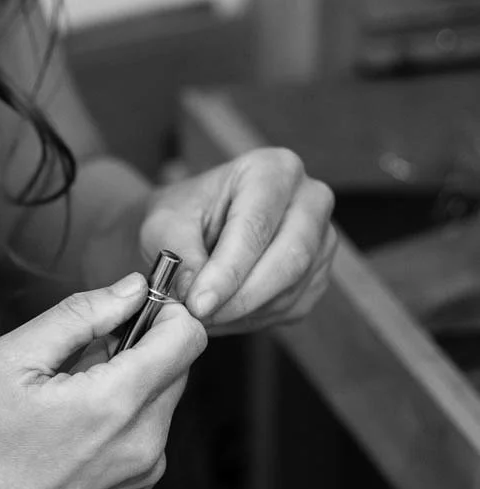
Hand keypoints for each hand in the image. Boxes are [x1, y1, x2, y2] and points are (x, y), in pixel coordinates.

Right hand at [0, 275, 205, 488]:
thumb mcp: (14, 359)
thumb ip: (81, 314)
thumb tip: (132, 287)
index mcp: (118, 403)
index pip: (189, 336)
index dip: (165, 309)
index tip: (129, 306)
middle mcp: (146, 440)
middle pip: (179, 364)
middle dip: (142, 343)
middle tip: (83, 351)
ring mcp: (146, 470)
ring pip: (164, 396)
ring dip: (132, 379)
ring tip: (71, 392)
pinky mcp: (137, 488)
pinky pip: (150, 429)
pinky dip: (125, 413)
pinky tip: (75, 426)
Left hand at [139, 149, 336, 332]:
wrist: (200, 223)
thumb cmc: (187, 213)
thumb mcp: (166, 222)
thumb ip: (179, 253)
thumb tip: (194, 292)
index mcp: (273, 170)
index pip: (257, 225)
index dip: (228, 270)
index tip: (198, 302)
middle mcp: (310, 200)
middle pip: (290, 258)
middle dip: (241, 297)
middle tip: (201, 317)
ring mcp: (322, 239)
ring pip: (292, 289)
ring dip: (244, 312)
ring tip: (204, 316)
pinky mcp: (319, 274)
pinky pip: (294, 307)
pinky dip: (255, 318)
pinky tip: (225, 313)